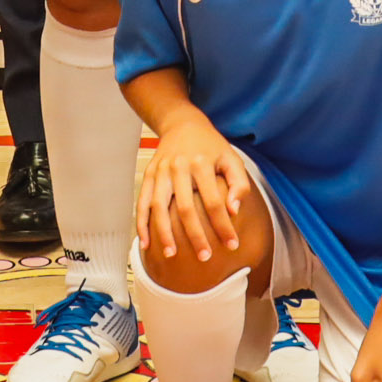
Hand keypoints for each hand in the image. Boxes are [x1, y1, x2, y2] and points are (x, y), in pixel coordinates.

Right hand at [136, 106, 250, 264]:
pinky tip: (146, 243)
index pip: (214, 202)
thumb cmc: (211, 146)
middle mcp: (179, 167)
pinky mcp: (149, 175)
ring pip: (159, 207)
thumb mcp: (231, 158)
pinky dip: (142, 224)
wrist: (183, 124)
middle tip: (204, 257)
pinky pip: (143, 202)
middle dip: (195, 235)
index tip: (232, 245)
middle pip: (185, 208)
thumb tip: (233, 211)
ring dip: (164, 233)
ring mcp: (160, 171)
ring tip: (172, 255)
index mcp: (202, 163)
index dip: (223, 226)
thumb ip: (238, 184)